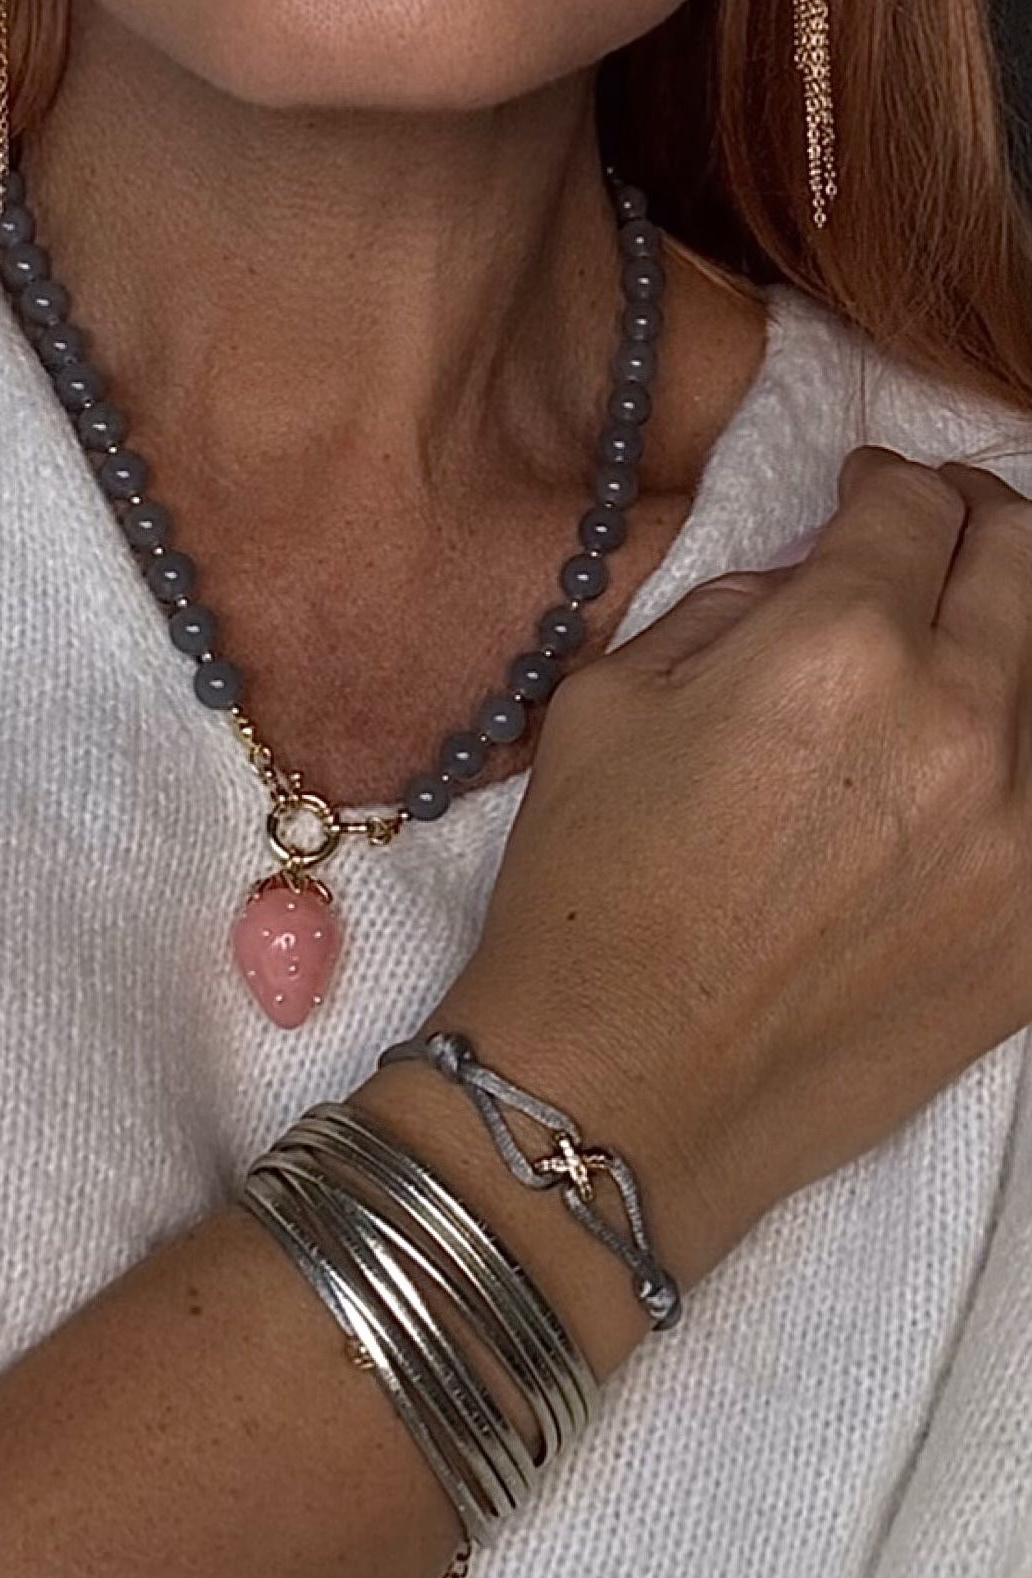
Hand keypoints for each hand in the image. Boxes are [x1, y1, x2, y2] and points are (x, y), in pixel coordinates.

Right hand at [432, 445, 1031, 1292]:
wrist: (621, 1093)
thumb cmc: (590, 895)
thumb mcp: (606, 702)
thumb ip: (728, 607)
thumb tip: (808, 576)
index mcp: (839, 647)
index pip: (913, 507)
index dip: (884, 484)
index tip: (864, 498)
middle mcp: (958, 721)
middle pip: (1023, 557)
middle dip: (977, 522)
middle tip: (937, 533)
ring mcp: (1023, 833)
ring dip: (1015, 629)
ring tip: (970, 639)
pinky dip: (1023, 749)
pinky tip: (981, 751)